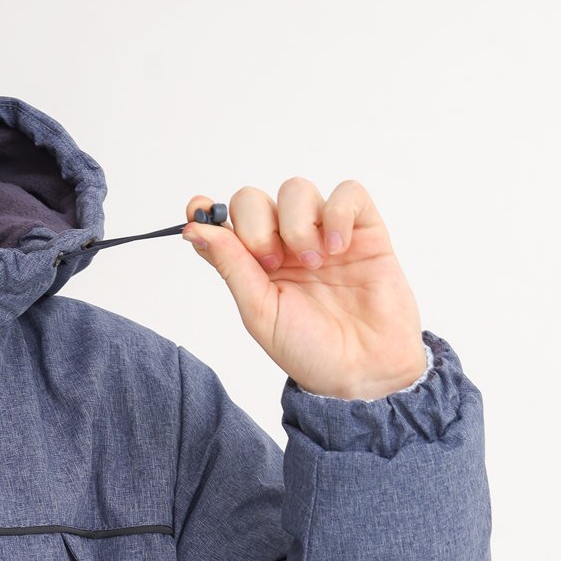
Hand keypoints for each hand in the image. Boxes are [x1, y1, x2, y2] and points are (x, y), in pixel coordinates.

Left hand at [182, 180, 426, 399]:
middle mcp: (286, 244)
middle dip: (256, 225)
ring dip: (297, 223)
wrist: (364, 372)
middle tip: (273, 262)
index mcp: (255, 265)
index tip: (199, 208)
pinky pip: (349, 192)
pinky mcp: (365, 229)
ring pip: (297, 189)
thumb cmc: (312, 350)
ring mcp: (324, 233)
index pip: (224, 222)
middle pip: (253, 199)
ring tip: (315, 263)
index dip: (208, 210)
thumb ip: (231, 266)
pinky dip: (338, 214)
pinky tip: (340, 248)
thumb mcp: (260, 313)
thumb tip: (195, 229)